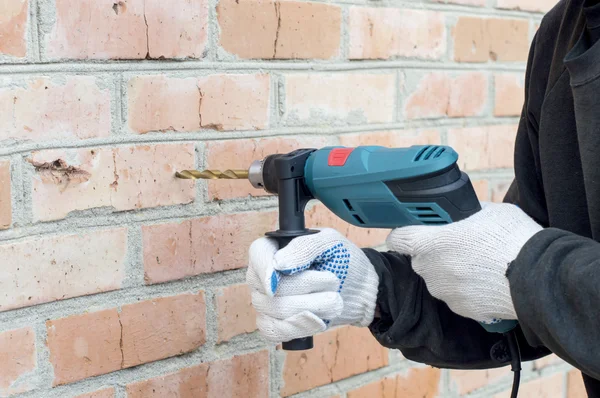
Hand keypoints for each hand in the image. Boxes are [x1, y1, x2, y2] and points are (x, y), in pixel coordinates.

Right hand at [246, 228, 378, 343]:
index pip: (258, 253)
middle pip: (270, 287)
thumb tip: (278, 264)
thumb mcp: (329, 244)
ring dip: (311, 306)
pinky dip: (299, 328)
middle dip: (307, 287)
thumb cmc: (341, 260)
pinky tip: (319, 321)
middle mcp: (264, 275)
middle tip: (333, 281)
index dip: (265, 268)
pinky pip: (274, 332)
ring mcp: (267, 302)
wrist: (358, 289)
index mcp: (273, 248)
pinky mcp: (276, 324)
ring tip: (334, 299)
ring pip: (275, 311)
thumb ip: (304, 247)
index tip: (277, 281)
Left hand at [386, 202, 541, 324]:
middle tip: (457, 245)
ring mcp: (445, 292)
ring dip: (450, 272)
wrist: (537, 277)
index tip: (408, 232)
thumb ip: (464, 213)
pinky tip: (485, 281)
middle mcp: (431, 270)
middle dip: (433, 252)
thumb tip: (462, 212)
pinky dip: (465, 289)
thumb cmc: (511, 239)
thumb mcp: (488, 211)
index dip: (401, 234)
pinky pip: (456, 295)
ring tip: (478, 264)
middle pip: (420, 259)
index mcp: (431, 243)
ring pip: (438, 279)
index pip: (397, 239)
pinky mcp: (461, 309)